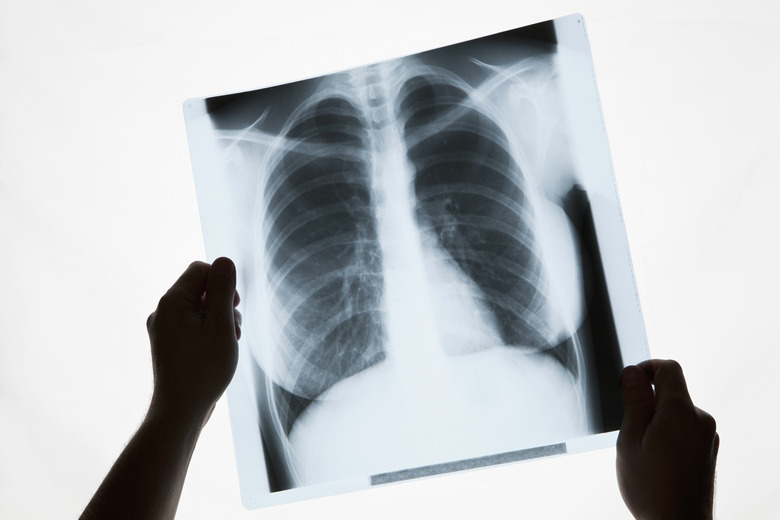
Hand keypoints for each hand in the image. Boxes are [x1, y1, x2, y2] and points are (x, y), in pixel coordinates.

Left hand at [146, 257, 240, 421]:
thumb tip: (225, 261)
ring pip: (199, 308)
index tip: (233, 306)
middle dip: (223, 303)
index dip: (222, 282)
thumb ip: (223, 290)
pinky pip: (192, 325)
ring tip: (227, 343)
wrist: (180, 410)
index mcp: (172, 301)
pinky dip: (209, 332)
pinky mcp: (168, 344)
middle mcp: (163, 311)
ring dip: (219, 320)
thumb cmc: (203, 369)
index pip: (201, 269)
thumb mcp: (221, 325)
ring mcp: (164, 329)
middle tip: (232, 328)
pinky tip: (218, 351)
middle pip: (201, 288)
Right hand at [616, 359, 718, 519]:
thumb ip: (634, 401)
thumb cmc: (651, 488)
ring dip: (657, 420)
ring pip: (677, 411)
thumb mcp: (629, 439)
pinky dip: (668, 433)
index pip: (668, 368)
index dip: (646, 368)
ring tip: (642, 450)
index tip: (629, 384)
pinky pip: (685, 428)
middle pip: (672, 391)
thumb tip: (633, 372)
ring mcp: (707, 436)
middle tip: (629, 428)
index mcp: (681, 411)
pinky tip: (656, 459)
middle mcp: (700, 419)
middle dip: (648, 400)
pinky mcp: (708, 450)